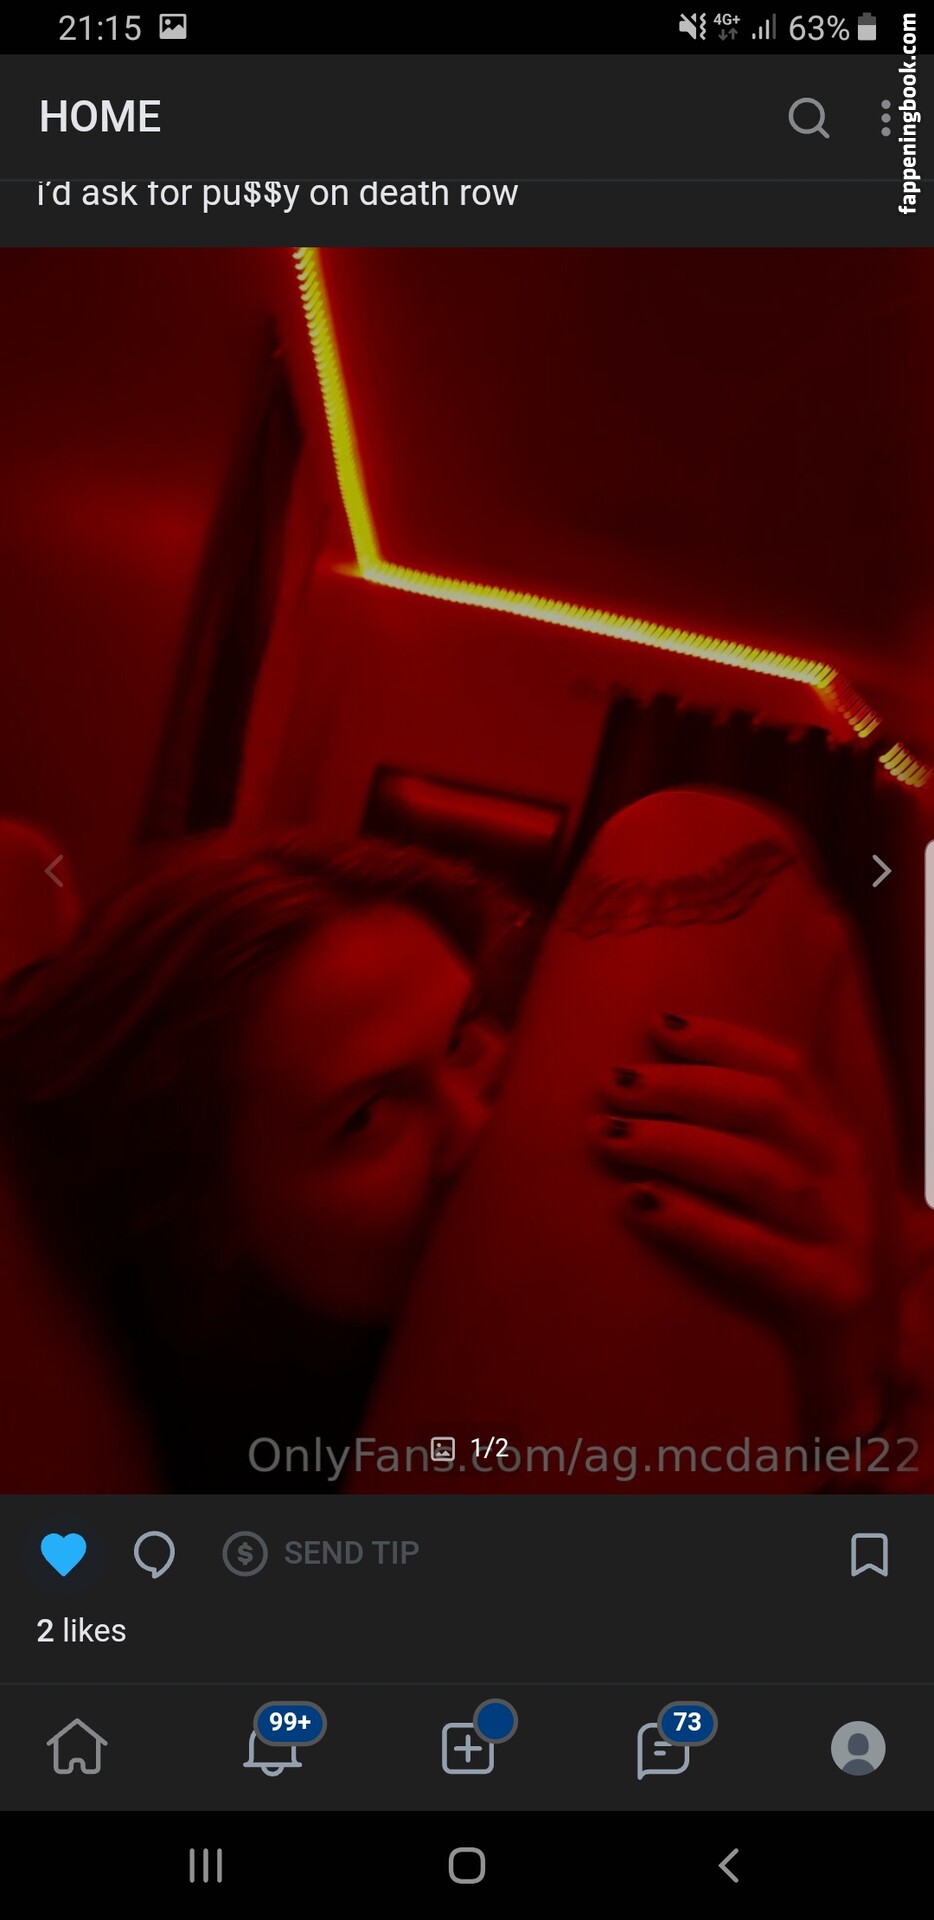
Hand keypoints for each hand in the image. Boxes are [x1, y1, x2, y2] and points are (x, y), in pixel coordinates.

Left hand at [590, 1012, 873, 1339]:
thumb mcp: (795, 1197)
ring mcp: (845, 1238)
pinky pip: (755, 1252)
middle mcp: (848, 1181)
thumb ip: (749, 1144)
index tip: (654, 1025)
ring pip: (754, 1170)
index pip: (787, 1069)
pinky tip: (639, 1205)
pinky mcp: (830, 1296)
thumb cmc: (805, 1272)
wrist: (862, 1373)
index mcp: (841, 1145)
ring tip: (606, 1135)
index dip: (722, 1040)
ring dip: (673, 1143)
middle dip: (680, 1087)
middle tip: (609, 1083)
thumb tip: (648, 1092)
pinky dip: (693, 1222)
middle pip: (763, 1108)